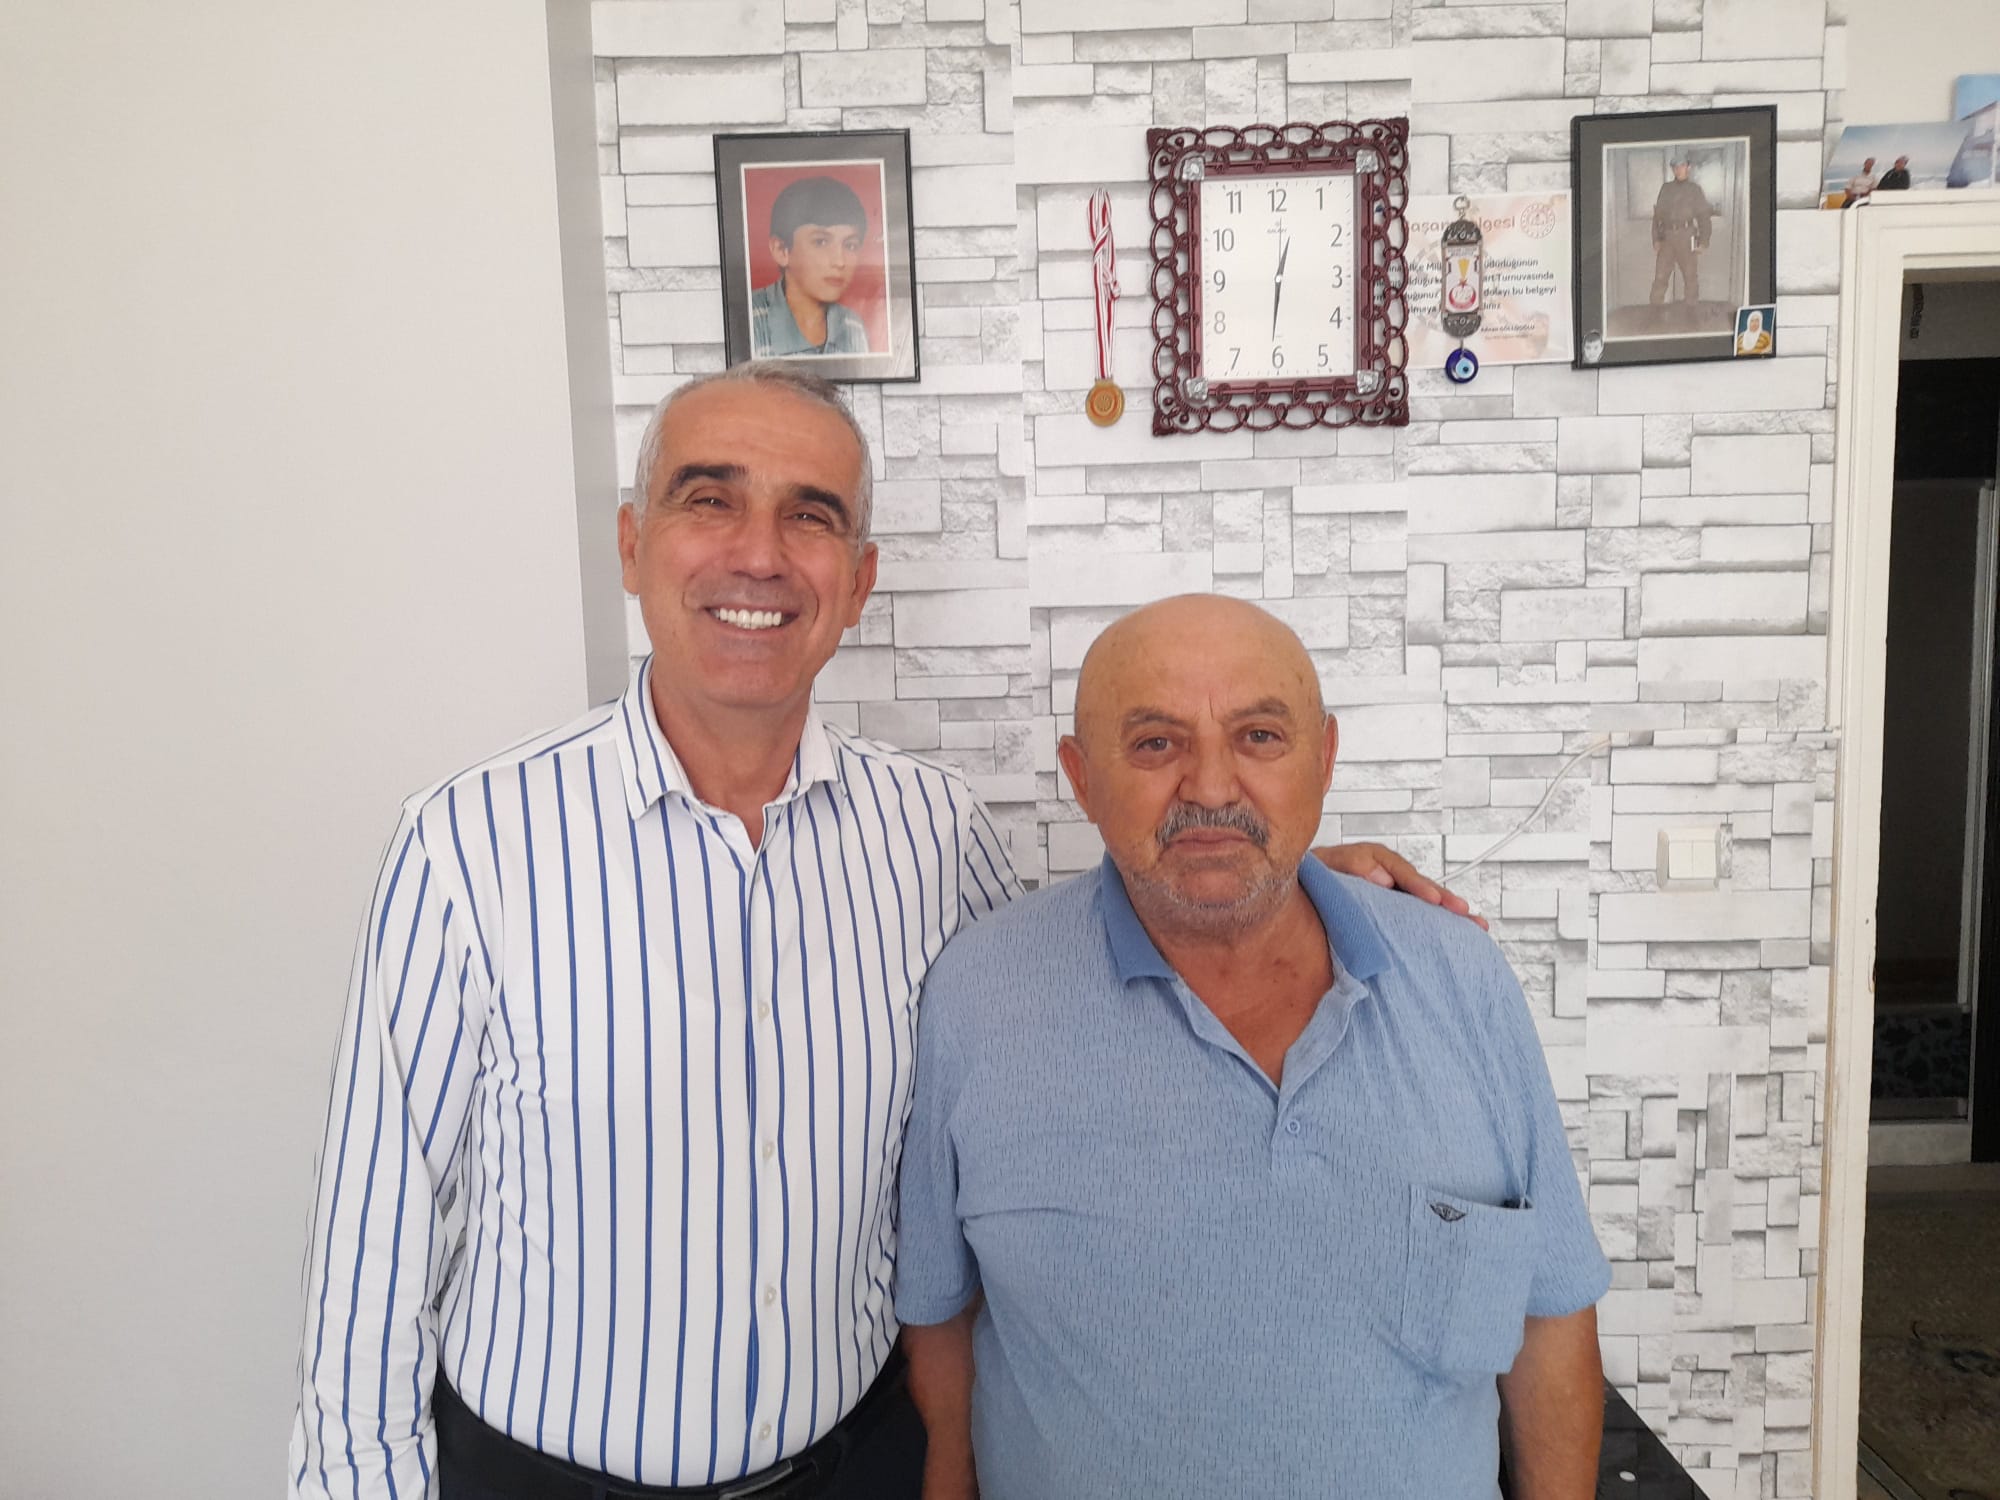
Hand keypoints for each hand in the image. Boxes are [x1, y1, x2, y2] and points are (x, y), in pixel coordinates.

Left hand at [1310, 842, 1487, 928]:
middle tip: (1465, 912)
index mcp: (1372, 860)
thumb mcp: (1326, 866)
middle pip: (1420, 885)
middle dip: (1444, 899)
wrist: (1298, 889)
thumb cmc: (1311, 877)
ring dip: (1447, 912)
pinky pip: (1415, 914)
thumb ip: (1351, 867)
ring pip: (1423, 901)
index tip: (1434, 899)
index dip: (1418, 885)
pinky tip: (1457, 934)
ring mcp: (1390, 892)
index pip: (1401, 872)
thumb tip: (1383, 879)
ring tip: (1475, 925)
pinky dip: (1435, 923)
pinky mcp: (1391, 909)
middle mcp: (1386, 874)